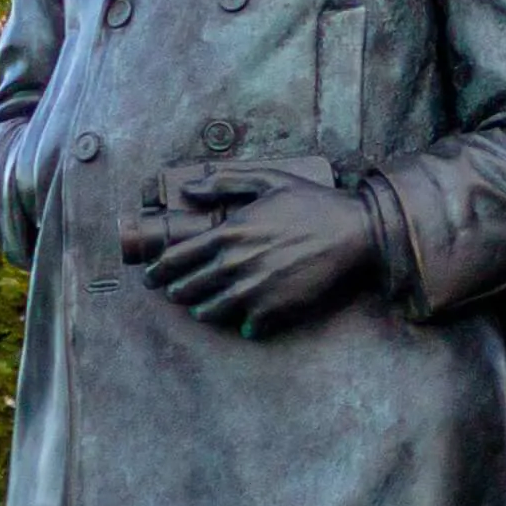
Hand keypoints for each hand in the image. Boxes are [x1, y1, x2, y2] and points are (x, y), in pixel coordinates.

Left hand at [124, 167, 382, 336]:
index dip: (157, 270)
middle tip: (175, 293)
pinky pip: (245, 326)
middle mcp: (234, 264)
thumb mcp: (269, 179)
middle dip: (177, 291)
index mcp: (228, 232)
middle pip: (188, 287)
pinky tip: (245, 320)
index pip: (176, 258)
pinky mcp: (274, 310)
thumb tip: (190, 189)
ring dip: (202, 310)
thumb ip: (226, 181)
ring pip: (210, 311)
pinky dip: (243, 324)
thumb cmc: (313, 203)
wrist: (354, 233)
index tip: (151, 276)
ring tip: (203, 309)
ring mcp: (253, 290)